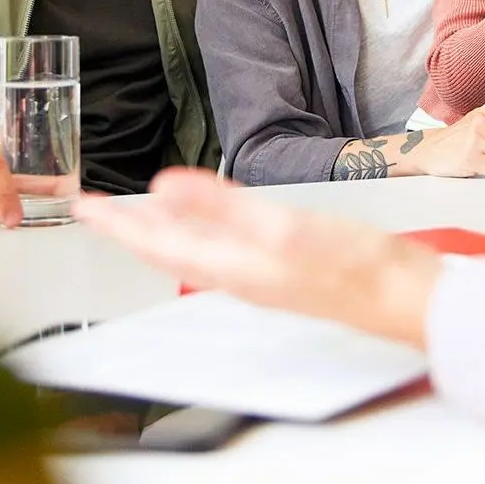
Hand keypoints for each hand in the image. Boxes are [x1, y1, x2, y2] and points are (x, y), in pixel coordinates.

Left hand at [72, 169, 439, 346]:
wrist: (403, 296)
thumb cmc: (351, 267)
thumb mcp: (279, 226)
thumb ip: (219, 206)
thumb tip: (162, 187)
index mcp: (228, 264)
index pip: (155, 241)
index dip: (116, 223)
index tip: (82, 206)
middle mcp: (236, 271)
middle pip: (166, 248)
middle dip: (129, 228)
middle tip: (97, 210)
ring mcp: (259, 270)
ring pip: (191, 249)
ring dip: (159, 230)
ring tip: (138, 214)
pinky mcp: (281, 263)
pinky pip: (221, 247)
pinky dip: (199, 229)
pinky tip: (209, 219)